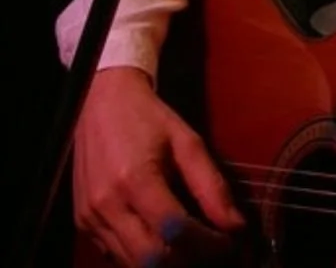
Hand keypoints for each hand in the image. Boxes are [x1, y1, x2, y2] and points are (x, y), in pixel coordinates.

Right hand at [73, 66, 245, 265]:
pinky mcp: (83, 222)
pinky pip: (115, 255)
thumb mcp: (187, 141)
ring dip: (166, 262)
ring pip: (132, 263)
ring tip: (192, 248)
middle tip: (212, 251)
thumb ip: (211, 184)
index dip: (207, 244)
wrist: (102, 101)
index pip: (175, 231)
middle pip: (151, 259)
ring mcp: (90, 216)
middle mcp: (107, 204)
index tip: (229, 243)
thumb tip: (235, 225)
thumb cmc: (147, 118)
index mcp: (135, 179)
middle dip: (188, 261)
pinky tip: (163, 241)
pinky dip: (142, 256)